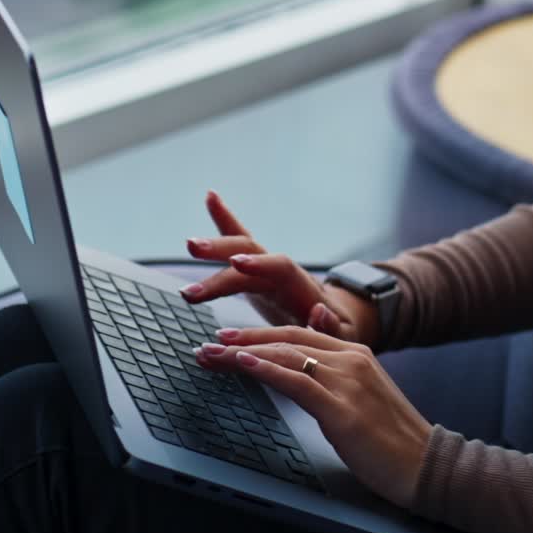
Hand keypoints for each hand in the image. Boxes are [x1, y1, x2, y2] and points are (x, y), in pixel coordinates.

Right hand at [182, 191, 377, 344]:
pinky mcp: (255, 271)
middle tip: (196, 258)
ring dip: (215, 247)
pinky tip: (212, 196)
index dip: (260, 266)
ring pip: (241, 249)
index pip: (281, 270)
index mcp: (302, 288)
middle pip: (254, 254)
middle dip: (226, 255)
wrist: (338, 319)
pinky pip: (240, 243)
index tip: (237, 265)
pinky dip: (226, 219)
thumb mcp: (343, 336)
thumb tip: (319, 311)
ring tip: (190, 244)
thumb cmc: (338, 330)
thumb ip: (330, 327)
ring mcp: (268, 269)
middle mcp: (283, 272)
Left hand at [194, 325, 429, 508]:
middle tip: (210, 344)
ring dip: (243, 353)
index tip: (231, 339)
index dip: (261, 334)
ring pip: (287, 355)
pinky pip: (297, 382)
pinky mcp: (342, 409)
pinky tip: (244, 365)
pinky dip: (266, 370)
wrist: (424, 464)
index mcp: (357, 353)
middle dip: (244, 340)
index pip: (300, 334)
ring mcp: (348, 381)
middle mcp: (352, 359)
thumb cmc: (392, 439)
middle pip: (288, 339)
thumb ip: (335, 379)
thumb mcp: (362, 398)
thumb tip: (305, 372)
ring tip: (212, 355)